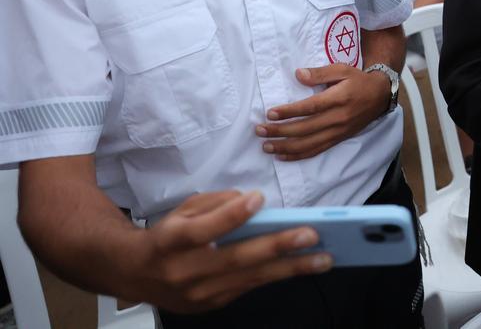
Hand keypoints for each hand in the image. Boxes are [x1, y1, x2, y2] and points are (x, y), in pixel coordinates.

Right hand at [128, 190, 328, 312]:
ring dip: (290, 268)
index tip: (258, 198)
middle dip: (277, 247)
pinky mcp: (211, 306)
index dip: (230, 215)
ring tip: (322, 258)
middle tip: (311, 235)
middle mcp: (184, 272)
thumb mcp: (183, 211)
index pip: (202, 230)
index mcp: (170, 242)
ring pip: (250, 279)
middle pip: (235, 259)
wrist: (133, 275)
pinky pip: (248, 287)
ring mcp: (198, 294)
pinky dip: (276, 276)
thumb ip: (215, 203)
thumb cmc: (166, 236)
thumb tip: (249, 201)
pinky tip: (301, 267)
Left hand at [256, 65, 391, 160]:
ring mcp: (338, 132)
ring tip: (265, 146)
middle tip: (259, 130)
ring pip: (308, 144)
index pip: (310, 108)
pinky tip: (282, 155)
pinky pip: (316, 150)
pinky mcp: (338, 139)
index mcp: (338, 99)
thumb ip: (320, 73)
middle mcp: (338, 118)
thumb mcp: (342, 69)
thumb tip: (298, 74)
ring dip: (285, 146)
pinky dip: (298, 156)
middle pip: (305, 128)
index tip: (270, 114)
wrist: (380, 96)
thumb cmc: (358, 80)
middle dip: (280, 131)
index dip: (289, 112)